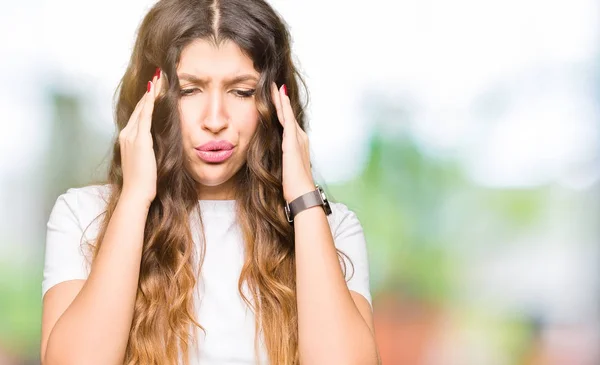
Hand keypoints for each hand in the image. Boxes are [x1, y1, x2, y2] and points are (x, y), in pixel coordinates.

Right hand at [119, 68, 162, 207]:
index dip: (146, 100)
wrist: (136, 193)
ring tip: (158, 77)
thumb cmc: (143, 182)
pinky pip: (145, 116)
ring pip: (142, 108)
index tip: (153, 87)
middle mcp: (126, 134)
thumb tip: (157, 145)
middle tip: (157, 74)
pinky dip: (150, 102)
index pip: (139, 114)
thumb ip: (149, 149)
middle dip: (149, 90)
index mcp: (127, 139)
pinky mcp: (139, 139)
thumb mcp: (146, 161)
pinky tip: (154, 91)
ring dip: (151, 91)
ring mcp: (131, 136)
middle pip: (140, 107)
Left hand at [270, 82, 315, 202]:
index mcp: (297, 144)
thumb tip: (270, 157)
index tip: (275, 98)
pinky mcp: (293, 141)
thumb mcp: (284, 168)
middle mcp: (300, 138)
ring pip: (288, 114)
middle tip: (275, 85)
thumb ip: (279, 158)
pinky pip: (288, 119)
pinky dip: (284, 107)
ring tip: (275, 86)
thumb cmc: (292, 185)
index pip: (287, 122)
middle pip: (288, 115)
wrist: (301, 192)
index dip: (281, 110)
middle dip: (281, 100)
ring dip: (281, 99)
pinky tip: (279, 97)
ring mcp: (298, 139)